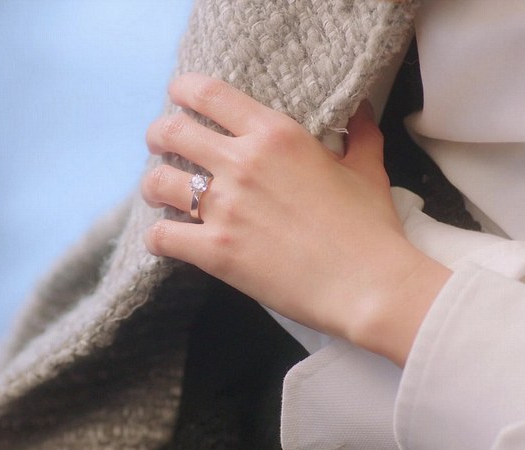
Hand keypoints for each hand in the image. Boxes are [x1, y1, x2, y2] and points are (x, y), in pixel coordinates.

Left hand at [142, 73, 449, 365]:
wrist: (368, 285)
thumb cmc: (370, 228)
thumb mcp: (367, 170)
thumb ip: (360, 134)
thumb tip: (361, 110)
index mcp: (276, 135)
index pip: (210, 94)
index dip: (184, 89)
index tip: (178, 95)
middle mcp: (242, 163)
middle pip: (172, 131)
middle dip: (158, 134)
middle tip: (160, 143)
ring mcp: (225, 208)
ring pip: (158, 183)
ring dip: (154, 186)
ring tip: (160, 192)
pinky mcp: (215, 251)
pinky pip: (162, 237)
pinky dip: (157, 238)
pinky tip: (166, 240)